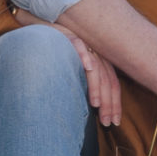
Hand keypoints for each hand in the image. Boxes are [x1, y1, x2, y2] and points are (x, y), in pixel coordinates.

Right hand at [11, 6, 122, 126]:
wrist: (41, 33)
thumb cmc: (55, 57)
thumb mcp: (72, 74)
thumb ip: (82, 87)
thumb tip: (89, 112)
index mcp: (99, 63)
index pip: (112, 84)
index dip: (115, 104)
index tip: (115, 122)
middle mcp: (95, 53)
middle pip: (107, 79)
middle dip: (109, 103)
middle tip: (107, 122)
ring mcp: (84, 44)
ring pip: (96, 67)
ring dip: (97, 86)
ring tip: (96, 104)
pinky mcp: (69, 35)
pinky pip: (79, 45)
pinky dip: (84, 56)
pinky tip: (88, 67)